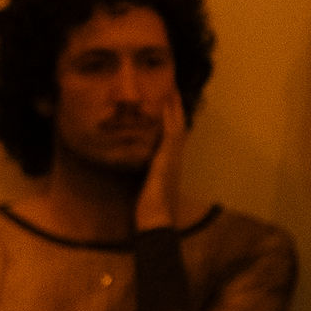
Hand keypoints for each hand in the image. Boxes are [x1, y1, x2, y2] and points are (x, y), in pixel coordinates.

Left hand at [134, 84, 187, 231]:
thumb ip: (141, 179)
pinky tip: (167, 103)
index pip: (172, 138)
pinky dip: (171, 117)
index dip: (171, 121)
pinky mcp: (168, 158)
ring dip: (176, 108)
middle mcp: (175, 159)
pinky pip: (172, 133)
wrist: (156, 219)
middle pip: (179, 128)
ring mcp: (173, 158)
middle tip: (173, 90)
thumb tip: (132, 174)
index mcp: (169, 165)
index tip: (168, 105)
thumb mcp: (143, 189)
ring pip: (178, 127)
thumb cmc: (150, 211)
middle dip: (176, 110)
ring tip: (172, 90)